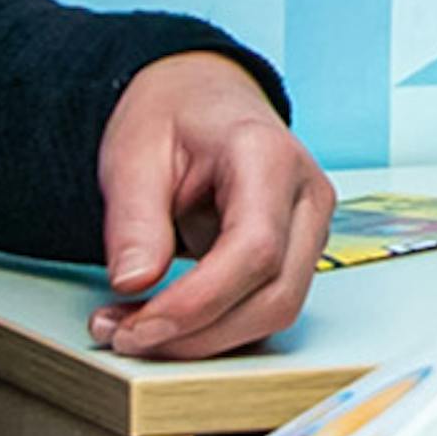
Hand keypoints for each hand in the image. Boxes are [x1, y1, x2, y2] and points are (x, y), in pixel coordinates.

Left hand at [91, 52, 323, 359]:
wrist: (201, 97)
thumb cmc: (174, 115)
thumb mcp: (133, 153)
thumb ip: (134, 219)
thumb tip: (133, 282)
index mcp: (269, 156)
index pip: (254, 249)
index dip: (199, 303)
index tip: (140, 327)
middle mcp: (306, 195)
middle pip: (275, 294)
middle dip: (199, 333)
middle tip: (125, 337)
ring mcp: (310, 227)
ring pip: (276, 311)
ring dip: (205, 338)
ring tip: (133, 329)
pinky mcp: (297, 254)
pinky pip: (265, 308)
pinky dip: (215, 328)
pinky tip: (163, 322)